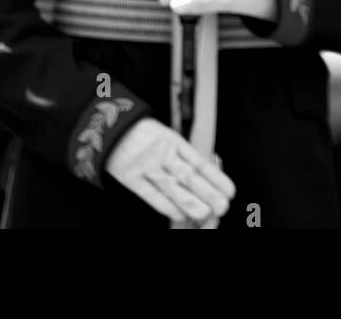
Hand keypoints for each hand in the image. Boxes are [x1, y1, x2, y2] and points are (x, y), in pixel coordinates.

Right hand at [104, 118, 234, 226]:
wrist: (111, 127)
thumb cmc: (144, 134)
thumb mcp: (167, 135)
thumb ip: (184, 153)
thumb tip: (207, 172)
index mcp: (174, 141)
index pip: (200, 162)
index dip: (216, 177)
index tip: (229, 190)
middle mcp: (162, 154)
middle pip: (189, 176)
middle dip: (208, 193)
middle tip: (222, 206)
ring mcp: (146, 166)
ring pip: (172, 187)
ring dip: (190, 202)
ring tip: (205, 213)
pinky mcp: (130, 177)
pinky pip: (149, 194)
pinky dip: (164, 205)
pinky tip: (179, 213)